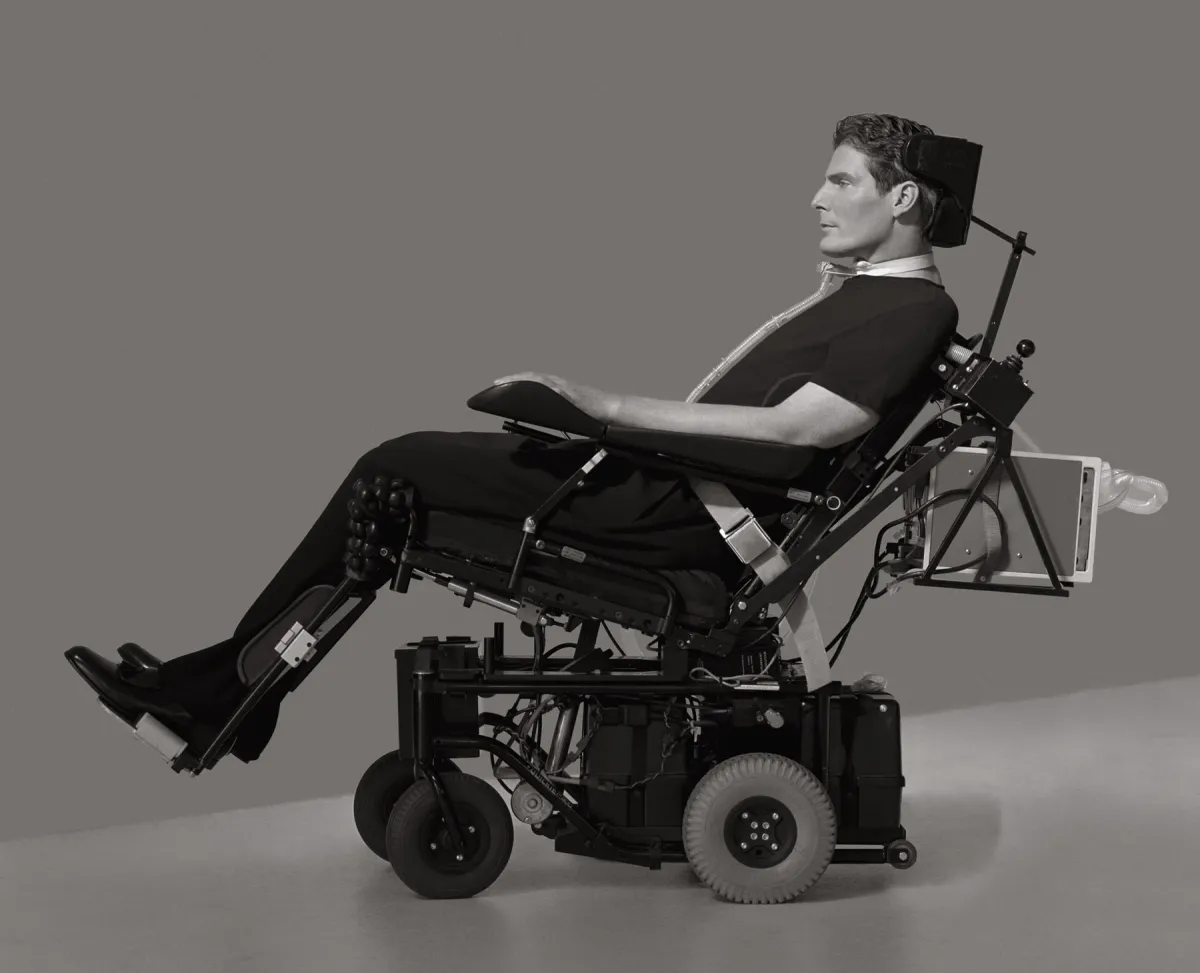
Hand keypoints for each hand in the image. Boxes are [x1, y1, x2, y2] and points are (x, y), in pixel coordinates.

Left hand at [492, 372, 618, 421]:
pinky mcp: (568, 392)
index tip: (500, 384)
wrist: (611, 410)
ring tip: (502, 384)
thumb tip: (539, 418)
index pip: (534, 381)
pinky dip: (535, 384)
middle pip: (532, 377)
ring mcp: (563, 386)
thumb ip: (556, 411)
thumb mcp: (569, 412)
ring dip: (519, 379)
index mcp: (559, 388)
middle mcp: (559, 383)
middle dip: (512, 378)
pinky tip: (524, 386)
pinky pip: (548, 385)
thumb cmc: (592, 414)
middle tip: (495, 383)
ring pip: (537, 378)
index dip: (517, 380)